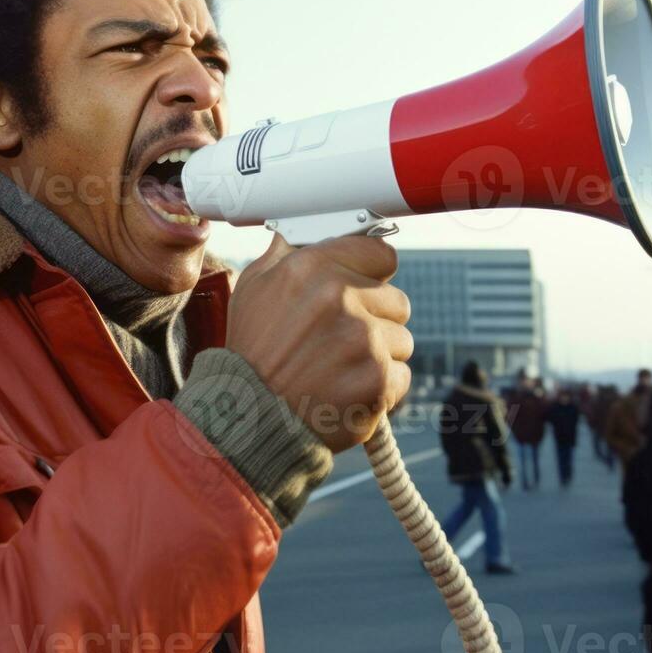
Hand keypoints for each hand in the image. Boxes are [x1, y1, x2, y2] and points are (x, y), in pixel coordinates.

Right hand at [225, 233, 413, 453]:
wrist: (249, 419)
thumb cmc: (251, 354)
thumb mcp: (253, 289)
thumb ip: (283, 255)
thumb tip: (298, 233)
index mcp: (312, 267)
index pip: (380, 253)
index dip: (371, 272)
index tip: (363, 286)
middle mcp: (341, 297)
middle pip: (396, 299)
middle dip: (375, 317)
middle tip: (341, 338)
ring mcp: (364, 339)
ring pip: (402, 339)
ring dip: (379, 354)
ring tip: (339, 368)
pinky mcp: (378, 378)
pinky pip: (401, 376)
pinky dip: (380, 388)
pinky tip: (347, 390)